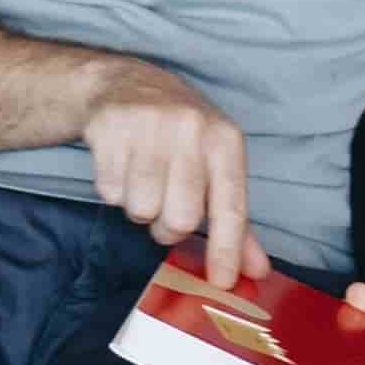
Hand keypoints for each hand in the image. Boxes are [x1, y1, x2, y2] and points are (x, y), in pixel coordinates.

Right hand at [83, 60, 268, 277]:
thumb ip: (235, 221)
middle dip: (168, 226)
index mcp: (224, 140)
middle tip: (165, 207)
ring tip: (143, 181)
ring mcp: (148, 126)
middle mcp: (191, 129)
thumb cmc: (182, 134)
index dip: (227, 248)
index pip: (231, 205)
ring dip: (140, 207)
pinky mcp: (110, 128)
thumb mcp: (216, 164)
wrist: (127, 82)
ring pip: (141, 209)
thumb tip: (255, 271)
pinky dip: (114, 190)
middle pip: (180, 217)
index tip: (222, 282)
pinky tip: (122, 166)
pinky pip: (109, 192)